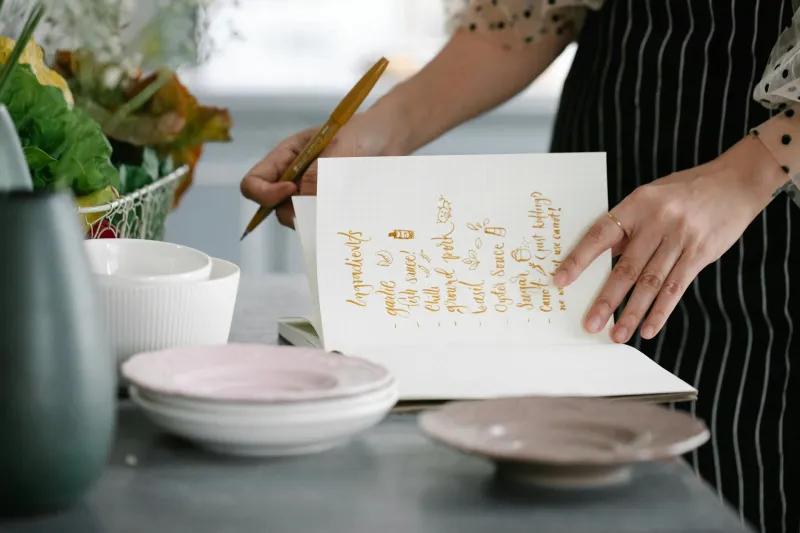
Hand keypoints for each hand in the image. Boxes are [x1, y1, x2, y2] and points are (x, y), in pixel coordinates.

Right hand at [240, 111, 397, 227]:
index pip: (253, 183)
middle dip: (295, 211)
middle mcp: (294, 180)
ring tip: (343, 204)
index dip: (265, 193)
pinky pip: (322, 225)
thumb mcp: (340, 146)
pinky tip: (349, 214)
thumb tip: (302, 202)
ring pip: (300, 220)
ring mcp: (312, 195)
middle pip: (275, 209)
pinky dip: (332, 224)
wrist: (391, 139)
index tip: (291, 190)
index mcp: (286, 158)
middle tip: (323, 205)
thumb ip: (319, 173)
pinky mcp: (331, 208)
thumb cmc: (362, 132)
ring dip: (317, 219)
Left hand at [553, 134, 788, 342]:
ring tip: (617, 335)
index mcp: (636, 204)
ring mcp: (680, 238)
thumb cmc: (685, 191)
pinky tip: (648, 329)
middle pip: (626, 267)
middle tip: (590, 324)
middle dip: (606, 300)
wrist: (735, 181)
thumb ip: (627, 227)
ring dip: (632, 313)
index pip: (599, 235)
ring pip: (650, 283)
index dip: (579, 259)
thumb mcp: (650, 198)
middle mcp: (657, 222)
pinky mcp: (700, 254)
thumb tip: (600, 260)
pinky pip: (676, 287)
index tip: (561, 281)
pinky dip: (661, 311)